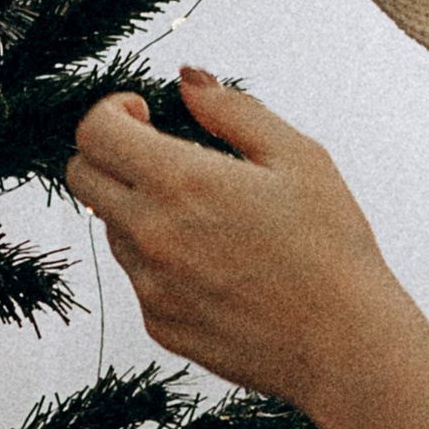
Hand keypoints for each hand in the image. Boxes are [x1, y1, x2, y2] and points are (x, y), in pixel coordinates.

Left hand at [67, 70, 428, 428]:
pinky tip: (220, 266)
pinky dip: (161, 260)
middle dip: (109, 152)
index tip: (142, 112)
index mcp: (180, 182)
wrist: (346, 347)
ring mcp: (150, 285)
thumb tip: (188, 81)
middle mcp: (151, 234)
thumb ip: (233, 110)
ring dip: (139, 208)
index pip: (95, 132)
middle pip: (82, 177)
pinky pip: (140, 277)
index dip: (110, 110)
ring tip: (209, 218)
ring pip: (112, 227)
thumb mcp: (299, 158)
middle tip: (158, 153)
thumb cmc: (333, 249)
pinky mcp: (160, 323)